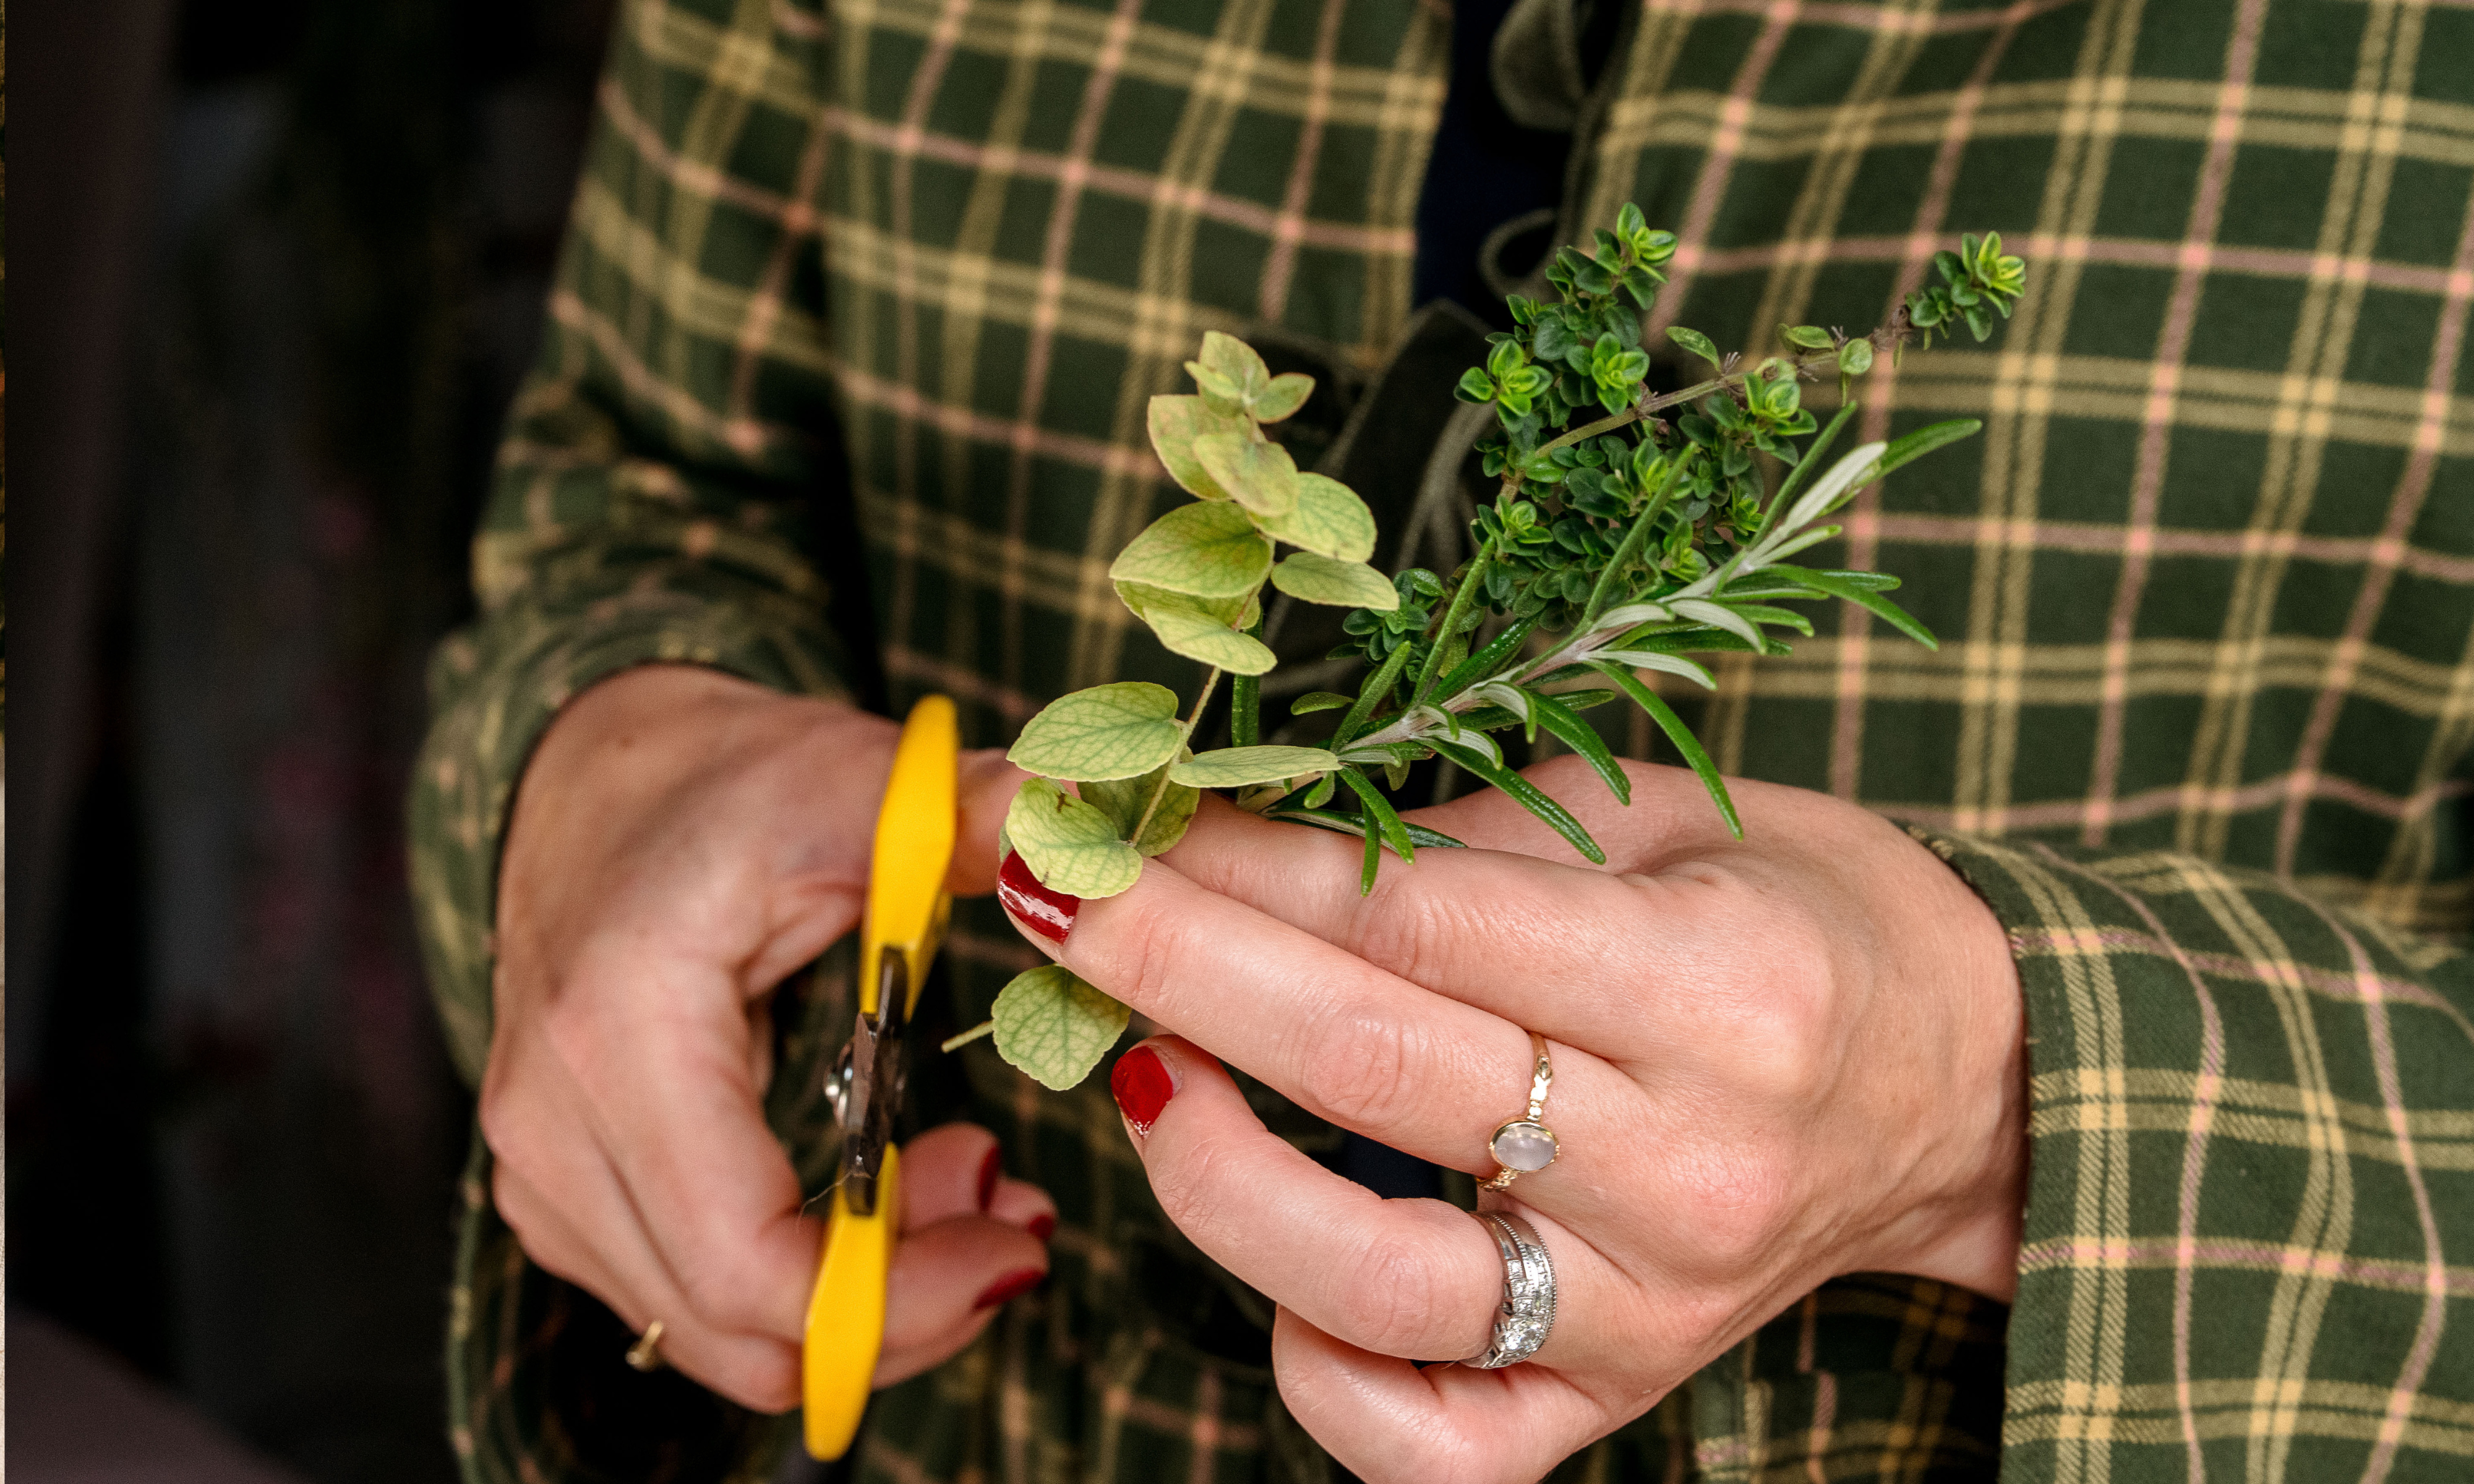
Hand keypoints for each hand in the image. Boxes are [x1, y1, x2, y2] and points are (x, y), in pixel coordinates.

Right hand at [483, 665, 1046, 1408]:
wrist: (592, 778)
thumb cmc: (723, 779)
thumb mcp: (858, 781)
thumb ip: (975, 813)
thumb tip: (1083, 829)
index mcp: (617, 1036)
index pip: (749, 1265)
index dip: (904, 1293)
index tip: (1020, 1241)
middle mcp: (551, 1128)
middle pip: (743, 1332)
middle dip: (907, 1306)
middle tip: (1011, 1209)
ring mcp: (541, 1176)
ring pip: (721, 1339)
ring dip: (868, 1296)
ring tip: (967, 1178)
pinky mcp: (562, 1196)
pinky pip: (694, 1303)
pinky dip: (809, 1282)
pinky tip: (892, 1190)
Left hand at [996, 757, 2023, 1482]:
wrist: (1964, 1086)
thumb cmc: (1807, 920)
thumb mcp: (1671, 817)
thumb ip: (1466, 834)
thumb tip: (1241, 833)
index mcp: (1721, 992)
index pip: (1413, 922)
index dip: (1239, 868)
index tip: (1122, 818)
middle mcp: (1689, 1168)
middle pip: (1366, 1073)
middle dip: (1171, 972)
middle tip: (1054, 901)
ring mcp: (1645, 1309)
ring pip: (1366, 1284)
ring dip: (1206, 1169)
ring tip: (1139, 1070)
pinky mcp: (1618, 1398)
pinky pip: (1430, 1445)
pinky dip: (1316, 1377)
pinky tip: (1273, 1275)